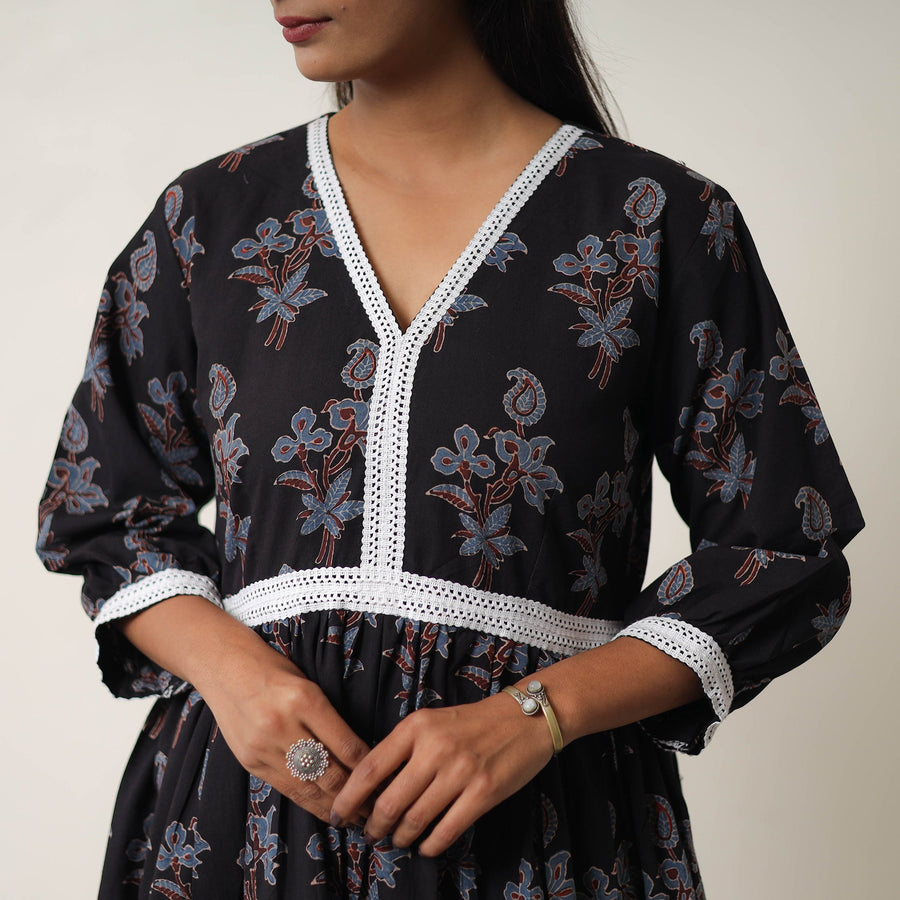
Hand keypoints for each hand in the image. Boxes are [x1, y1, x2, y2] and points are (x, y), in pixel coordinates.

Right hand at [198, 645, 374, 824]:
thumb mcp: (309, 685)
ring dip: (335, 806)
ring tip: (356, 817)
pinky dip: (310, 803)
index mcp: (304, 699)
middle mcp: (283, 726)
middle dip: (356, 795)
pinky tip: (327, 810)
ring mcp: (263, 748)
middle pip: (329, 773)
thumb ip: (329, 718)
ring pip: (308, 788)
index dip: (369, 769)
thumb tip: (360, 754)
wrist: (225, 667)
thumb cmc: (275, 670)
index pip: (346, 745)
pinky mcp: (250, 763)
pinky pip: (287, 789)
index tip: (386, 779)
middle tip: (377, 806)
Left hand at [329, 688, 555, 855]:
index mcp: (416, 726)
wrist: (525, 718)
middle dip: (375, 826)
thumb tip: (372, 787)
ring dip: (401, 838)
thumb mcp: (432, 721)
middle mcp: (435, 748)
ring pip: (415, 820)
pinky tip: (425, 846)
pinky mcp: (483, 793)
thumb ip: (404, 747)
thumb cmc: (473, 722)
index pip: (370, 768)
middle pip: (389, 802)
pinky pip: (446, 830)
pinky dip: (429, 845)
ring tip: (398, 840)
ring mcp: (460, 771)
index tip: (338, 815)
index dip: (349, 797)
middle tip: (371, 834)